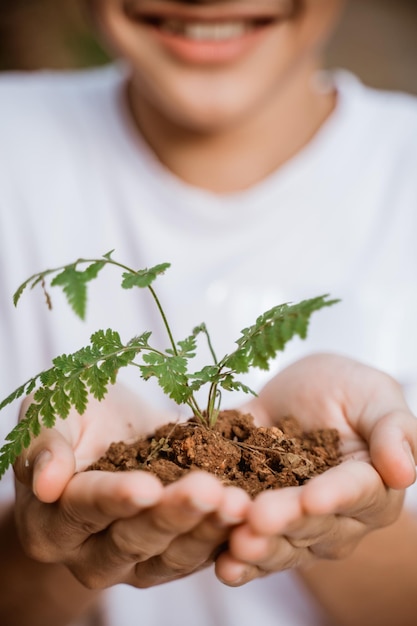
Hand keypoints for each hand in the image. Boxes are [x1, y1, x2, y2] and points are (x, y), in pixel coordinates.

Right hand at [13, 386, 249, 588]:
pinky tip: (249, 510)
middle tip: (207, 490)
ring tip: (237, 501)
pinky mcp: (173, 559)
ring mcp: (135, 563)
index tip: (146, 486)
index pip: (85, 509)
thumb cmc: (75, 419)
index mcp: (52, 524)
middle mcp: (91, 555)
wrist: (110, 433)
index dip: (115, 498)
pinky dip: (225, 533)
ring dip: (207, 528)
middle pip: (133, 540)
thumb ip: (46, 446)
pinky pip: (201, 553)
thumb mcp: (51, 417)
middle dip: (173, 514)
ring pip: (173, 555)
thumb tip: (46, 483)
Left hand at [215, 353, 416, 585]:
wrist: (302, 392)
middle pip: (313, 524)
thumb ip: (393, 430)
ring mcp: (298, 524)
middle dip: (285, 522)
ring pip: (282, 544)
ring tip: (236, 545)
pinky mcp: (261, 521)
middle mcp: (338, 516)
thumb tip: (404, 471)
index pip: (356, 493)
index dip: (334, 496)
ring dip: (259, 548)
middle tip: (258, 519)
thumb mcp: (376, 396)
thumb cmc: (348, 391)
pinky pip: (250, 543)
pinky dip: (234, 556)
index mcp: (373, 486)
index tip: (311, 497)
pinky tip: (219, 563)